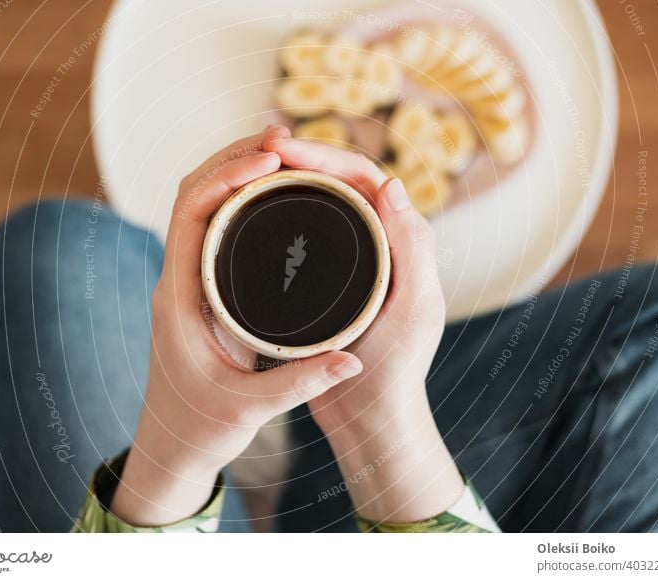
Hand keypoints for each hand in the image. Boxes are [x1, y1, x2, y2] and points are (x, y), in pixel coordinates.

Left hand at [111, 127, 363, 525]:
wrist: (172, 447)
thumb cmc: (200, 428)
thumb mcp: (250, 409)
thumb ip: (300, 384)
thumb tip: (352, 362)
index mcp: (179, 298)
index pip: (190, 213)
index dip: (227, 175)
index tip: (271, 160)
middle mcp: (178, 280)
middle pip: (194, 194)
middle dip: (233, 157)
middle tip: (284, 138)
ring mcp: (187, 282)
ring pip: (202, 206)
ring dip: (235, 172)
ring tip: (281, 152)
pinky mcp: (202, 290)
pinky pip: (214, 228)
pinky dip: (239, 200)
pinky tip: (272, 195)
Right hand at [263, 136, 463, 522]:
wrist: (369, 418)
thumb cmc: (395, 372)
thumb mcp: (411, 312)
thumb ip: (412, 250)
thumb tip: (393, 183)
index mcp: (403, 241)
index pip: (363, 177)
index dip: (324, 156)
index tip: (280, 149)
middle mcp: (378, 243)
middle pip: (336, 181)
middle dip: (298, 158)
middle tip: (255, 149)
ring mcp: (348, 261)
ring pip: (316, 204)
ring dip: (285, 181)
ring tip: (245, 170)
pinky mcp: (322, 283)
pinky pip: (301, 234)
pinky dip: (276, 215)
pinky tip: (247, 213)